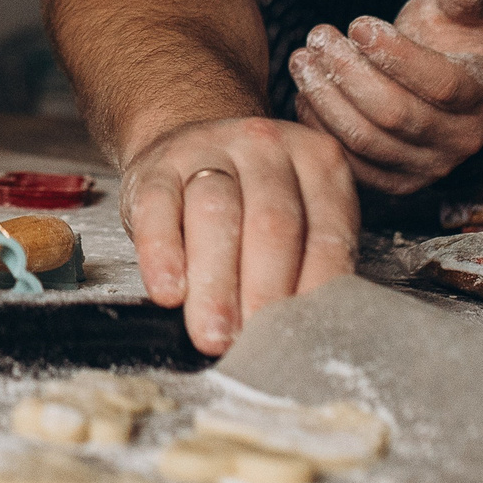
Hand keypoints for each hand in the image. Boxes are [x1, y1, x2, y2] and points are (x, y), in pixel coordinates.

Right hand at [120, 114, 357, 354]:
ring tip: (213, 332)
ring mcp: (208, 149)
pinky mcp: (156, 166)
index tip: (302, 334)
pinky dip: (161, 254)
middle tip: (253, 341)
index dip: (315, 287)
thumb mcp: (299, 208)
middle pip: (271, 222)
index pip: (325, 231)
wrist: (189, 140)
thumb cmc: (252, 196)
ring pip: (215, 213)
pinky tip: (168, 291)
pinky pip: (158, 208)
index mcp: (317, 161)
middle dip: (263, 290)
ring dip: (215, 282)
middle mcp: (266, 146)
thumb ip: (310, 257)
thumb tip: (307, 330)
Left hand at [288, 0, 482, 191]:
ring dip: (326, 98)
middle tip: (316, 37)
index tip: (356, 22)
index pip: (438, 84)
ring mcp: (426, 167)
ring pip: (367, 140)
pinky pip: (350, 164)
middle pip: (394, 114)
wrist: (452, 92)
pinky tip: (305, 94)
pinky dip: (321, 129)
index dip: (394, 54)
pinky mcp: (394, 181)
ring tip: (303, 59)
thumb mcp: (463, 8)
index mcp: (482, 95)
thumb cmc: (453, 40)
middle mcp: (460, 140)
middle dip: (348, 73)